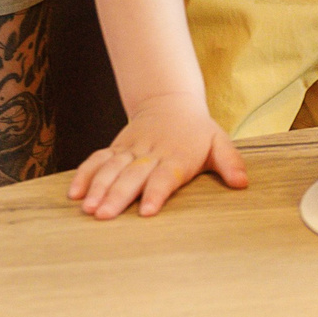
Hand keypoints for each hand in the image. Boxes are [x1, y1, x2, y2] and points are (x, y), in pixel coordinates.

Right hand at [65, 94, 246, 218]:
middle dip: (118, 195)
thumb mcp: (219, 142)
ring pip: (112, 168)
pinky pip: (97, 159)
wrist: (170, 100)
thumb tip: (243, 183)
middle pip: (133, 175)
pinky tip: (74, 193)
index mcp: (177, 156)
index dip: (156, 192)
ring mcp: (130, 150)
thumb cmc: (197, 131)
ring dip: (98, 188)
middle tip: (104, 216)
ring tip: (88, 208)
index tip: (147, 211)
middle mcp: (151, 153)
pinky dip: (85, 174)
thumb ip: (230, 163)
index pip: (166, 176)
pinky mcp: (116, 148)